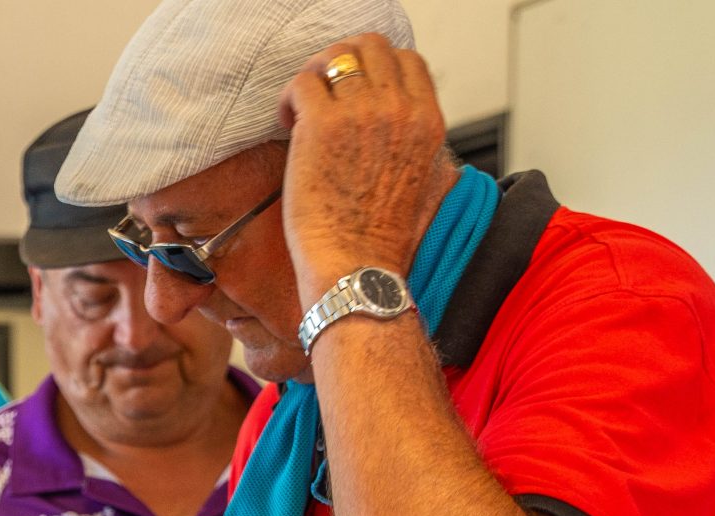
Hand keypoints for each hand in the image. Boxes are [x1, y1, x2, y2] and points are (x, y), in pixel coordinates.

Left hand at [276, 34, 450, 303]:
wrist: (357, 268)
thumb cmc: (379, 238)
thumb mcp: (420, 180)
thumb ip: (411, 141)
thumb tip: (391, 122)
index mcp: (427, 121)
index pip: (406, 60)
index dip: (374, 70)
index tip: (353, 94)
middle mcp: (399, 108)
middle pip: (370, 47)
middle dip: (342, 64)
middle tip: (323, 96)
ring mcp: (361, 112)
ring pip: (334, 57)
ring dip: (314, 77)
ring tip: (301, 112)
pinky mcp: (322, 124)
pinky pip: (301, 81)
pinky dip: (289, 98)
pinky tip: (287, 125)